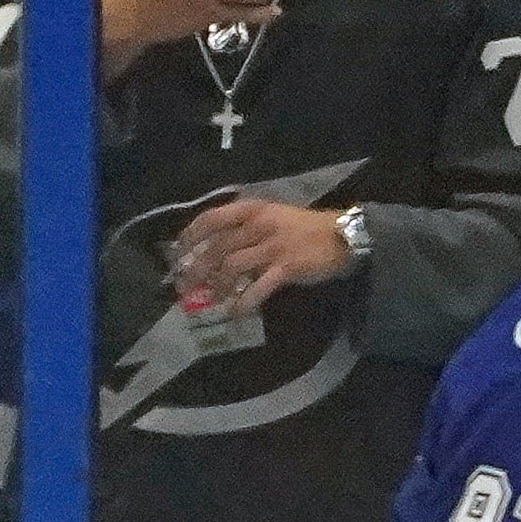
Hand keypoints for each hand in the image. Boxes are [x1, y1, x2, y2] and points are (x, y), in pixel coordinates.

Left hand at [170, 196, 355, 315]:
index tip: (178, 254)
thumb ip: (246, 228)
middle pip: (217, 248)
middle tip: (186, 287)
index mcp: (252, 209)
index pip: (211, 219)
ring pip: (231, 267)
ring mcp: (272, 246)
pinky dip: (243, 302)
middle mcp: (258, 225)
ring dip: (217, 287)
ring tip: (212, 300)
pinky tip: (236, 312)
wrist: (342, 236)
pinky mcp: (286, 267)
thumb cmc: (305, 227)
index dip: (190, 237)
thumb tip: (215, 250)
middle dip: (197, 270)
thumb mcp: (273, 216)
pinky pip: (257, 288)